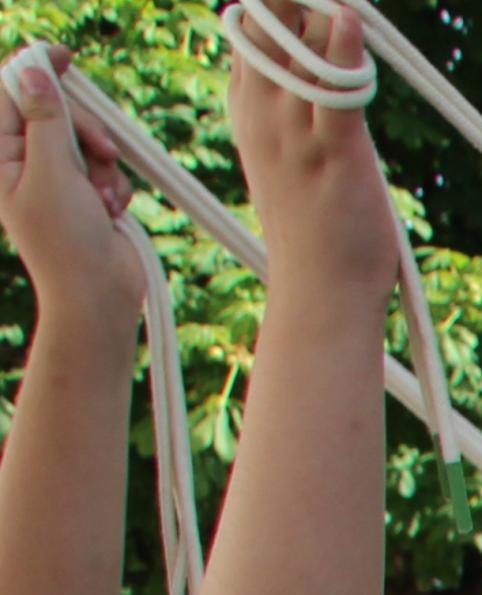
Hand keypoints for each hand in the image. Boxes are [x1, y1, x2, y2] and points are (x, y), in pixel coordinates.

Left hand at [0, 49, 141, 337]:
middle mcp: (24, 163)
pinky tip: (112, 210)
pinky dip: (114, 184)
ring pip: (87, 141)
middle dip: (85, 131)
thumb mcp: (52, 172)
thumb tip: (33, 72)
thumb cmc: (66, 241)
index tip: (64, 56)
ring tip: (105, 196)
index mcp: (0, 157)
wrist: (99, 294)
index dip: (36, 72)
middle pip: (57, 114)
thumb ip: (44, 119)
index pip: (12, 97)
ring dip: (104, 165)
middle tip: (102, 149)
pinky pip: (105, 167)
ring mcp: (56, 178)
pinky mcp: (86, 192)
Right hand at [224, 6, 397, 300]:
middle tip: (324, 0)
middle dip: (292, 0)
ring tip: (344, 6)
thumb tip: (307, 55)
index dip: (274, 5)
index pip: (246, 30)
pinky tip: (350, 19)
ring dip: (322, 15)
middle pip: (266, 26)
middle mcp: (264, 112)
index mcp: (248, 108)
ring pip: (300, 50)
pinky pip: (335, 91)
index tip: (305, 3)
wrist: (320, 289)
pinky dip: (344, 50)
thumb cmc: (311, 221)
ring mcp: (296, 133)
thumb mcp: (282, 151)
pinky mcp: (336, 154)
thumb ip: (287, 102)